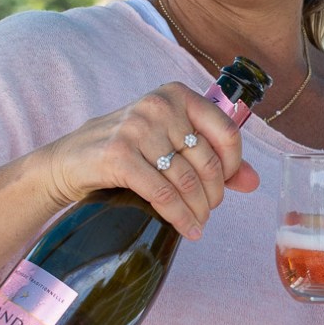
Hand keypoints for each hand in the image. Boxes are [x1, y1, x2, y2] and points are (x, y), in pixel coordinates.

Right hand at [40, 82, 258, 240]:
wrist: (70, 160)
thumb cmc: (127, 149)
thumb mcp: (169, 142)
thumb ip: (212, 156)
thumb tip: (253, 181)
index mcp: (177, 95)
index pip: (226, 132)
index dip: (233, 165)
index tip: (225, 185)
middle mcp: (159, 106)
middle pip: (206, 161)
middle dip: (213, 195)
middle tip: (208, 210)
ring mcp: (137, 129)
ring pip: (186, 181)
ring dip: (198, 210)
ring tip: (198, 223)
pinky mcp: (119, 156)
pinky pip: (162, 194)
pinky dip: (179, 216)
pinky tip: (186, 229)